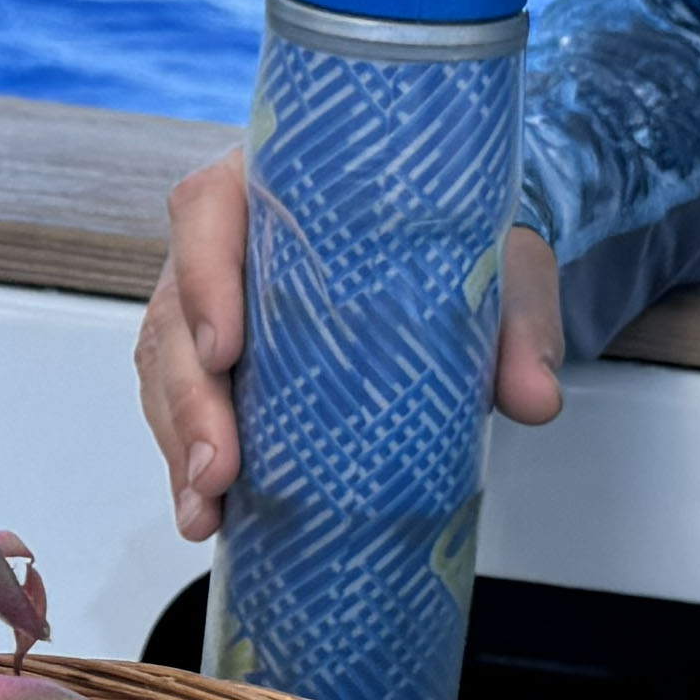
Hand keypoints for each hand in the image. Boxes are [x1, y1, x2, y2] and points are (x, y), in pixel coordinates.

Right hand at [137, 153, 563, 543]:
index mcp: (278, 186)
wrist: (468, 262)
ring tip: (208, 507)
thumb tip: (534, 396)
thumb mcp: (502, 267)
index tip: (224, 348)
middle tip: (221, 468)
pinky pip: (181, 406)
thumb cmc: (466, 243)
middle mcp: (229, 239)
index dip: (204, 279)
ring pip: (164, 366)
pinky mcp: (222, 362)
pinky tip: (208, 513)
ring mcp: (215, 302)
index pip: (208, 211)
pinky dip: (190, 462)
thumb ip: (518, 323)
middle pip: (174, 308)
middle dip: (188, 397)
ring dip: (180, 442)